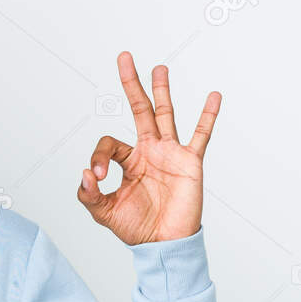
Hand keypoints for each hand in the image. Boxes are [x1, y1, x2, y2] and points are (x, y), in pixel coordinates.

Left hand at [78, 52, 220, 245]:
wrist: (163, 244)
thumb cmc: (136, 229)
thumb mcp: (103, 212)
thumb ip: (89, 194)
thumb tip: (87, 173)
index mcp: (128, 161)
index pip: (109, 143)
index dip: (99, 155)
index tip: (99, 175)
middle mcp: (149, 151)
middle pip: (140, 110)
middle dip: (131, 84)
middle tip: (124, 57)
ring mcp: (170, 153)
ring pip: (165, 114)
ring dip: (162, 90)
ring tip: (159, 68)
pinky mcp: (190, 162)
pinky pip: (200, 135)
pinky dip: (207, 116)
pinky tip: (213, 96)